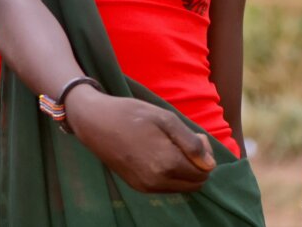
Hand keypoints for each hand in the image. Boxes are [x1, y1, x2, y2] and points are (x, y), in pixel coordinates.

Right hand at [65, 86, 215, 192]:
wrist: (93, 121)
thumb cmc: (129, 114)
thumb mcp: (164, 118)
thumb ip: (191, 142)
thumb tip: (208, 163)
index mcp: (167, 163)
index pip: (204, 171)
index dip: (205, 154)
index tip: (194, 137)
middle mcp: (157, 181)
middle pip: (195, 183)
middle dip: (197, 165)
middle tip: (184, 142)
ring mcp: (146, 186)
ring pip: (181, 187)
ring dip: (183, 171)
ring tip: (169, 147)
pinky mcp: (137, 186)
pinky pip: (165, 187)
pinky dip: (169, 175)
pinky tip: (157, 155)